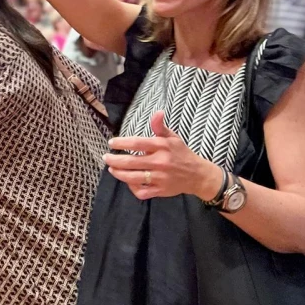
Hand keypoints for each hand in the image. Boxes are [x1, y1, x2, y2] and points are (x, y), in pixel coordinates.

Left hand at [104, 111, 222, 200]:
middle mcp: (160, 162)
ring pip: (133, 178)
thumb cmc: (181, 153)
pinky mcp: (160, 191)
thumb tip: (158, 112)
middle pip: (131, 162)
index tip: (111, 143)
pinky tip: (128, 181)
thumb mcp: (172, 137)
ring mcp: (160, 178)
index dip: (121, 143)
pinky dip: (132, 188)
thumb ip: (160, 126)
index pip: (137, 143)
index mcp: (161, 147)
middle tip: (106, 157)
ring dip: (119, 174)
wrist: (198, 175)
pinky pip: (141, 192)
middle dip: (114, 160)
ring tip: (112, 169)